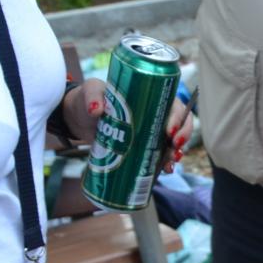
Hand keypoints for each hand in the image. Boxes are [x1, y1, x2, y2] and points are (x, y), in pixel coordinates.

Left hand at [59, 79, 194, 170]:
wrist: (79, 119)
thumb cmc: (88, 100)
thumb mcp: (90, 92)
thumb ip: (92, 97)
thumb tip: (96, 110)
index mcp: (149, 96)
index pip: (173, 104)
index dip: (178, 117)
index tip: (170, 130)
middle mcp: (154, 114)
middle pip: (179, 123)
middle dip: (183, 135)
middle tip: (174, 146)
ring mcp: (150, 132)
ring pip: (173, 141)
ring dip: (176, 152)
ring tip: (170, 162)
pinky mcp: (143, 147)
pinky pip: (160, 155)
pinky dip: (165, 163)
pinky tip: (166, 170)